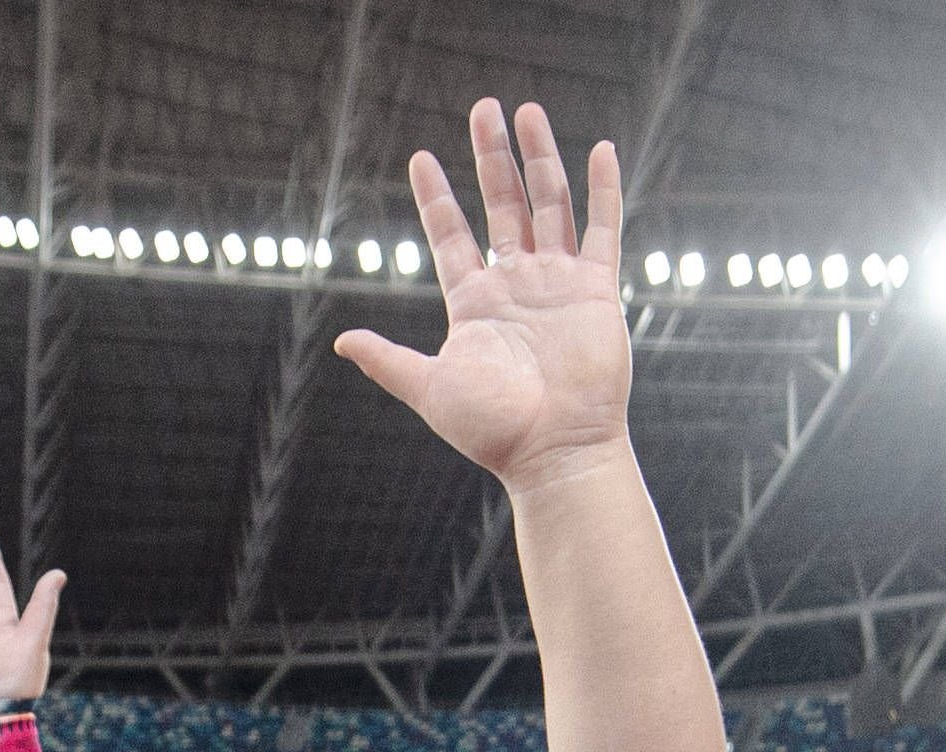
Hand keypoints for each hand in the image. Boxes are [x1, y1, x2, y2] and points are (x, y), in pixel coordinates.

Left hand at [334, 101, 629, 492]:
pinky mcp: (596, 290)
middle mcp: (515, 284)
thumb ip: (388, 361)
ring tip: (527, 110)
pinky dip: (603, 190)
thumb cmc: (491, 428)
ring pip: (548, 204)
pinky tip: (600, 150)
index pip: (451, 235)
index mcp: (474, 302)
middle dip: (490, 156)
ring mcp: (557, 283)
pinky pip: (602, 229)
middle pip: (501, 204)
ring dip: (538, 158)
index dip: (437, 197)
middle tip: (483, 108)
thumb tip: (342, 341)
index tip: (421, 158)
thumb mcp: (429, 388)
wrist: (554, 449)